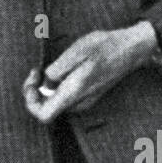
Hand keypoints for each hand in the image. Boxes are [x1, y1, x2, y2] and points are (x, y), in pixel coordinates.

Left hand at [24, 22, 157, 124]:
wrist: (130, 49)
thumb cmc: (104, 47)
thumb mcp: (76, 51)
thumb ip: (57, 71)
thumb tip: (44, 84)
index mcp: (74, 93)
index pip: (43, 115)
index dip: (31, 101)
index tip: (33, 81)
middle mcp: (79, 102)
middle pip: (46, 109)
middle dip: (35, 91)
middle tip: (36, 71)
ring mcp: (84, 101)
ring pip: (54, 103)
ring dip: (45, 88)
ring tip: (47, 68)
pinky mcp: (87, 96)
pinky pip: (64, 97)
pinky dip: (56, 86)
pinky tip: (61, 70)